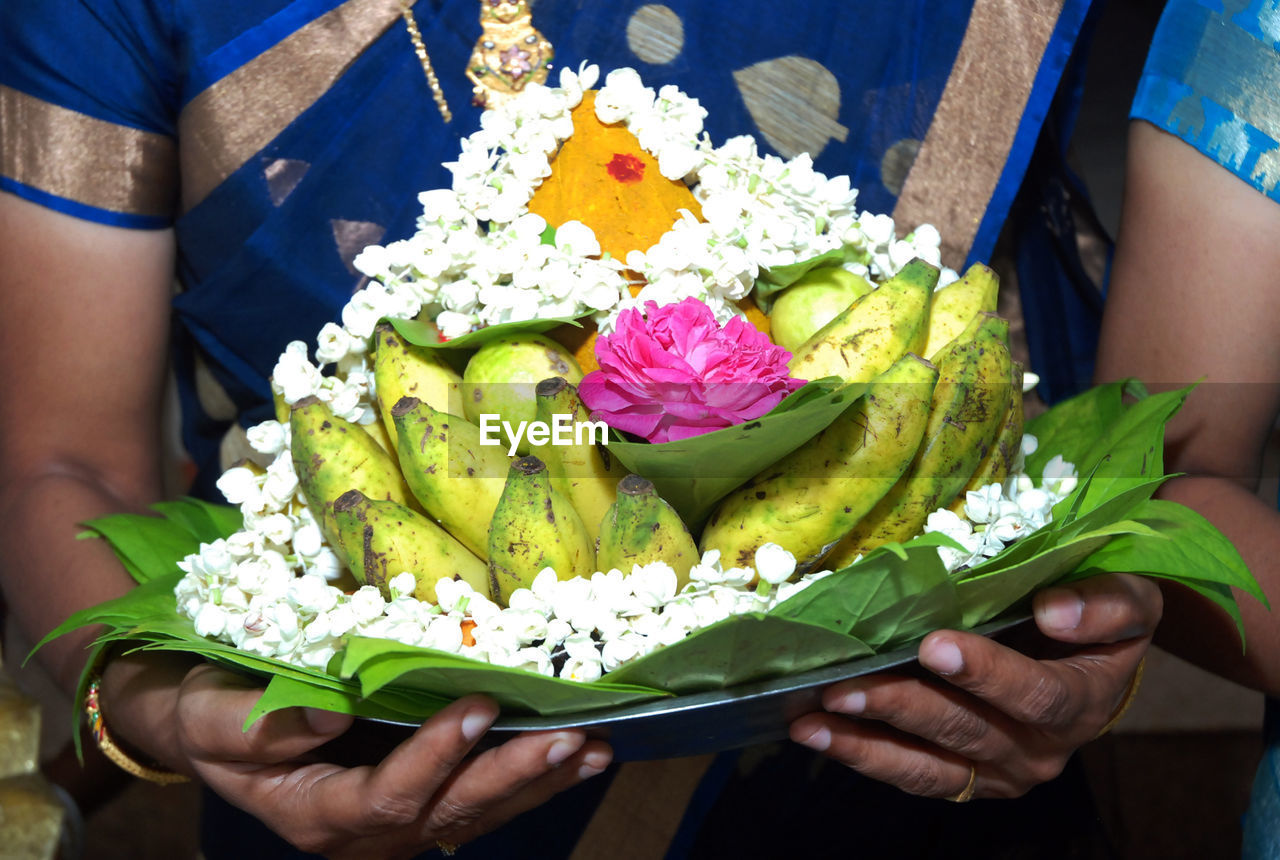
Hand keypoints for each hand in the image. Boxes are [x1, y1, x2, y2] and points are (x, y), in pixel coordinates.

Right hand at [106, 657, 611, 857]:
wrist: (215, 728)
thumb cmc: (210, 716)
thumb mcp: (212, 719)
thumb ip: (262, 726)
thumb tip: (335, 708)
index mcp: (318, 817)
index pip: (386, 800)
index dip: (434, 758)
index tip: (477, 706)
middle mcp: (367, 832)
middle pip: (450, 813)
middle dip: (512, 776)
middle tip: (570, 738)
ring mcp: (400, 821)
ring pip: (478, 812)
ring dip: (539, 781)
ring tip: (595, 750)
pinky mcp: (424, 797)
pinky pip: (483, 796)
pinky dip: (533, 777)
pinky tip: (582, 755)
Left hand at [789, 573, 1159, 798]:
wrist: (1096, 664)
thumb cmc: (1102, 621)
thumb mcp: (1130, 601)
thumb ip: (1105, 604)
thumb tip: (1053, 610)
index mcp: (1080, 703)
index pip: (1034, 695)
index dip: (986, 672)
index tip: (934, 644)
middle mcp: (1037, 751)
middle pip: (965, 733)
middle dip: (901, 708)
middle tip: (844, 686)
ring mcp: (996, 771)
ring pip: (928, 767)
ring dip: (865, 746)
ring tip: (811, 724)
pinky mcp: (964, 779)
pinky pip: (913, 775)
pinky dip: (864, 756)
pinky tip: (819, 733)